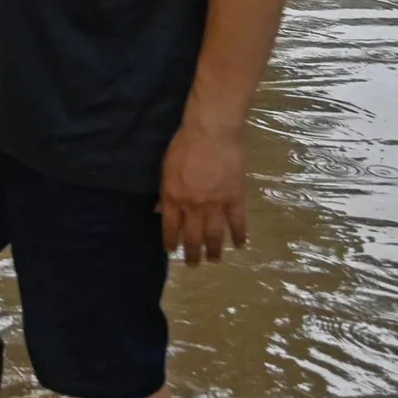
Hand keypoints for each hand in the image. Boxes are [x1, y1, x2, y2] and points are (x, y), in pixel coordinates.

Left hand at [157, 117, 247, 265]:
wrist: (211, 133)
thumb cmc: (183, 146)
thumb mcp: (165, 168)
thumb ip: (163, 192)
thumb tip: (157, 210)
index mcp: (173, 197)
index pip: (170, 227)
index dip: (171, 241)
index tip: (172, 252)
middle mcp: (193, 206)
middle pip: (192, 236)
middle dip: (192, 253)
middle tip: (193, 264)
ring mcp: (215, 204)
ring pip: (214, 234)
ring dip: (214, 250)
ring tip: (214, 260)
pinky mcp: (235, 197)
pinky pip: (238, 221)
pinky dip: (240, 235)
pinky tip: (240, 245)